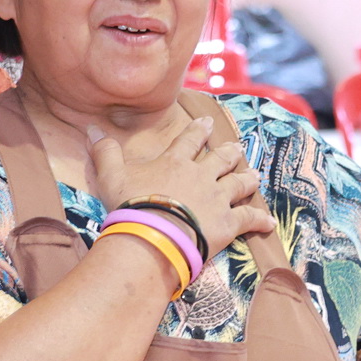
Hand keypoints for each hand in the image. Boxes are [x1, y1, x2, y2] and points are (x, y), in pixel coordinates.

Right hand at [90, 115, 275, 252]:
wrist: (153, 235)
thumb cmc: (130, 205)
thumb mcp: (110, 175)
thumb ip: (105, 151)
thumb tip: (91, 129)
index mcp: (175, 162)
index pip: (189, 140)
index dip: (198, 131)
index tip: (206, 124)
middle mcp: (201, 175)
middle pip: (222, 158)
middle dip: (230, 152)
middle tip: (237, 147)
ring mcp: (217, 198)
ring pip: (240, 183)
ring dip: (248, 179)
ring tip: (254, 175)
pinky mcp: (228, 223)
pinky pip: (249, 219)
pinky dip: (260, 220)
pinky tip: (269, 223)